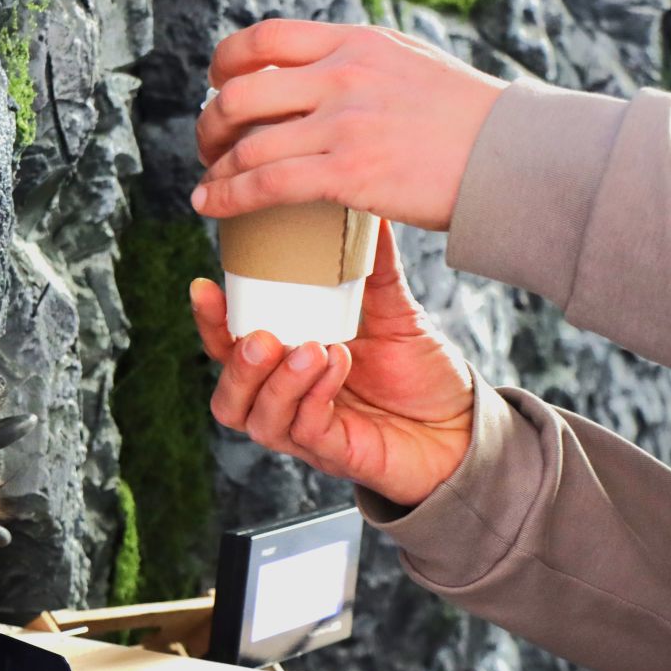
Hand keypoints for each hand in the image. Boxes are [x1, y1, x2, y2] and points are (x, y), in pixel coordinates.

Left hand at [191, 19, 506, 231]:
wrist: (511, 155)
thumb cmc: (469, 119)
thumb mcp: (411, 63)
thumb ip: (364, 64)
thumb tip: (330, 76)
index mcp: (355, 42)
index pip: (264, 39)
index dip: (224, 64)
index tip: (218, 86)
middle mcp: (341, 75)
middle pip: (240, 93)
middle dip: (210, 124)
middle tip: (209, 146)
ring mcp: (343, 124)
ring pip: (246, 143)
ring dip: (215, 167)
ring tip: (208, 185)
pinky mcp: (347, 173)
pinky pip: (265, 183)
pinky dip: (226, 196)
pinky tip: (210, 206)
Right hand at [191, 221, 473, 506]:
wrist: (466, 426)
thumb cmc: (422, 374)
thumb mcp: (395, 313)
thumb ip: (374, 270)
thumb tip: (367, 215)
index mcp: (287, 366)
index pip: (229, 348)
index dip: (210, 322)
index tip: (204, 285)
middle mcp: (289, 403)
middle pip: (228, 398)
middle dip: (235, 364)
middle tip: (262, 336)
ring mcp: (309, 433)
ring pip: (257, 419)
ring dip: (276, 382)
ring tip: (310, 348)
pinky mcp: (337, 455)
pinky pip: (305, 431)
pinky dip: (314, 396)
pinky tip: (338, 364)